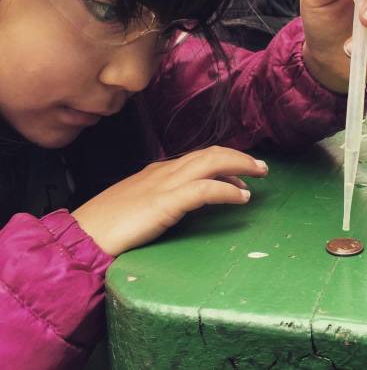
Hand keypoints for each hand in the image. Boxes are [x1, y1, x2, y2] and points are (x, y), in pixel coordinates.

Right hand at [72, 146, 267, 255]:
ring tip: (259, 175)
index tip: (241, 173)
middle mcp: (165, 171)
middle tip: (260, 167)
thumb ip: (163, 197)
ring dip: (239, 166)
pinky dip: (227, 190)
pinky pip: (204, 190)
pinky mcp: (165, 202)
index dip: (224, 161)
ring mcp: (165, 185)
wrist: (83, 236)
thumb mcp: (140, 203)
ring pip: (211, 163)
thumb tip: (187, 200)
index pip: (199, 157)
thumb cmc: (109, 224)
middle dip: (239, 157)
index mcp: (159, 171)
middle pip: (210, 154)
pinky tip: (242, 197)